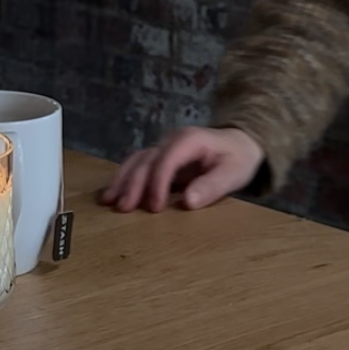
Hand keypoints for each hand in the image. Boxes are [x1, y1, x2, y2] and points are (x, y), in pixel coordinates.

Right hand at [98, 127, 264, 212]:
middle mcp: (171, 140)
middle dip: (133, 184)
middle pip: (146, 160)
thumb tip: (187, 201)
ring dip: (121, 181)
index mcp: (189, 140)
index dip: (157, 183)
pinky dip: (124, 179)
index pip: (166, 160)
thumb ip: (213, 186)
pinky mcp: (159, 157)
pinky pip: (137, 165)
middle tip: (123, 209)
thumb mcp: (234, 173)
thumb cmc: (238, 159)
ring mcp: (163, 147)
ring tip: (108, 202)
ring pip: (136, 161)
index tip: (154, 208)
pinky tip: (112, 194)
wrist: (240, 143)